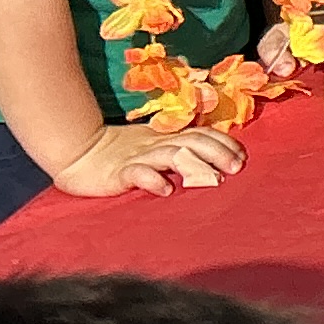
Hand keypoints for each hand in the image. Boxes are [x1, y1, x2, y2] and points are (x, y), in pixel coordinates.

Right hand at [54, 120, 243, 199]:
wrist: (80, 152)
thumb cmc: (121, 152)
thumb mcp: (154, 146)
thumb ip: (179, 148)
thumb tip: (213, 156)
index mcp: (168, 137)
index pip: (202, 133)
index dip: (224, 142)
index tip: (242, 156)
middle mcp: (157, 144)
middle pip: (194, 141)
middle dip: (218, 152)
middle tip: (236, 167)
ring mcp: (139, 157)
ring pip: (172, 154)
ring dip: (196, 164)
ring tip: (214, 178)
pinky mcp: (120, 172)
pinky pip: (138, 174)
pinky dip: (154, 180)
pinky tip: (167, 190)